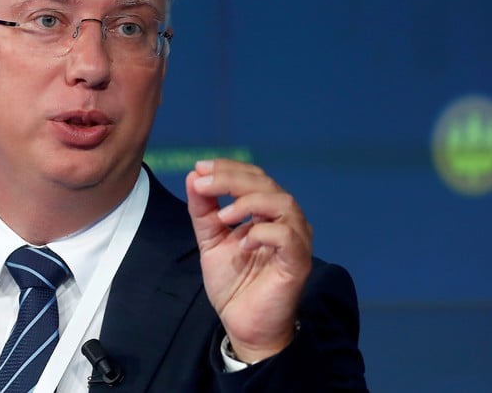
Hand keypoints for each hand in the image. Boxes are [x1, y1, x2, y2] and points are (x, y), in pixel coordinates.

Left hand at [186, 158, 312, 362]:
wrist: (243, 324)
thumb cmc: (234, 283)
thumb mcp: (210, 239)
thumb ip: (202, 210)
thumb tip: (194, 176)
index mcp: (266, 212)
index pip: (253, 177)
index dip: (227, 168)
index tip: (199, 167)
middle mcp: (285, 220)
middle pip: (265, 183)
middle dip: (231, 178)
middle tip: (203, 183)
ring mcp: (295, 240)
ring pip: (282, 202)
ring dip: (247, 201)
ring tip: (222, 216)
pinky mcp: (298, 262)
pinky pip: (287, 236)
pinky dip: (262, 233)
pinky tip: (243, 243)